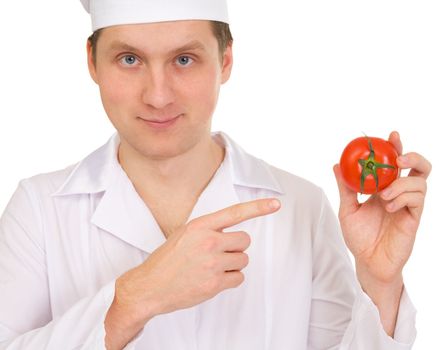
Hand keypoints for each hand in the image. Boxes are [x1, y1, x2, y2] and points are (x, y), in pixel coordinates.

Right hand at [104, 197, 280, 348]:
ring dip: (233, 264)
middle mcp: (208, 241)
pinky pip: (238, 278)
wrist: (150, 286)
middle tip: (219, 254)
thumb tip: (230, 232)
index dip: (258, 207)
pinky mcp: (214, 284)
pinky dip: (230, 280)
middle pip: (244, 240)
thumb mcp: (184, 234)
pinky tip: (212, 279)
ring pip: (243, 260)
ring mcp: (212, 263)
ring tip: (213, 268)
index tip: (276, 203)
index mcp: (200, 226)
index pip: (234, 212)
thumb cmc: (167, 260)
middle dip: (236, 247)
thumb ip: (207, 229)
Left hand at [333, 131, 430, 283]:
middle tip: (398, 158)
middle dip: (412, 157)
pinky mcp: (414, 218)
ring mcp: (408, 205)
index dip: (397, 148)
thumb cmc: (359, 236)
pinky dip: (403, 197)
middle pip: (418, 167)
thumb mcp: (348, 208)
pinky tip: (389, 206)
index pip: (395, 164)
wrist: (367, 262)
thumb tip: (336, 164)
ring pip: (419, 182)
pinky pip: (417, 200)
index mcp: (385, 189)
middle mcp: (399, 194)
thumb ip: (345, 187)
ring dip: (401, 183)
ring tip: (384, 196)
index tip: (391, 135)